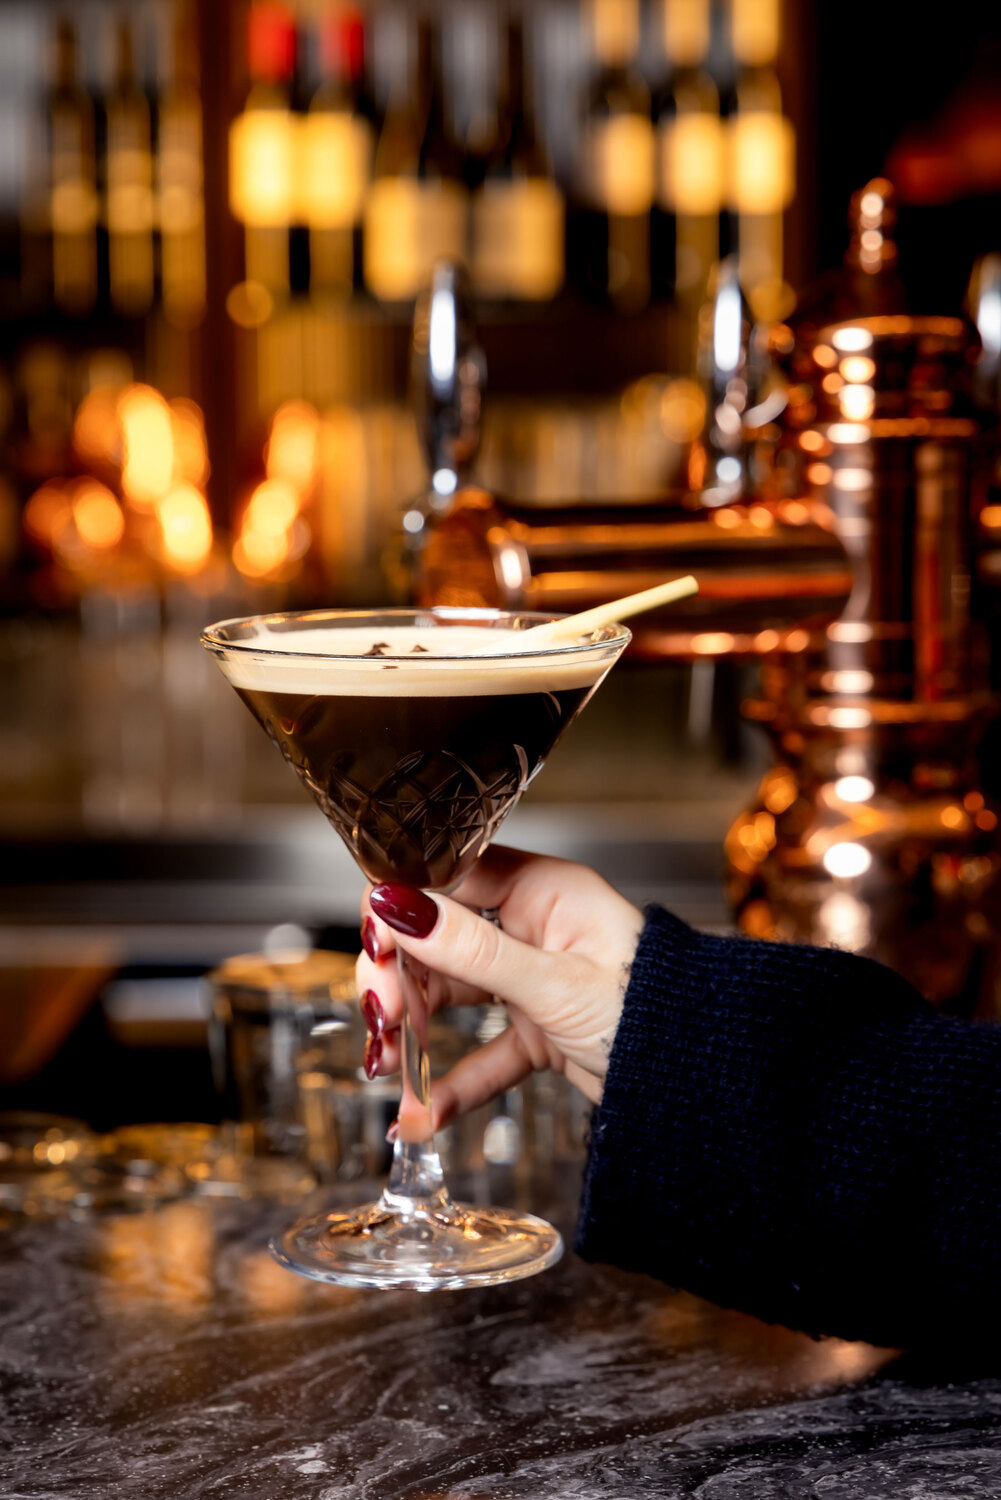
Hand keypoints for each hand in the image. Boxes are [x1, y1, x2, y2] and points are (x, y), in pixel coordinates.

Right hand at [355, 846, 643, 1131]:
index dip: (401, 912)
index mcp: (543, 889)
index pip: (446, 879)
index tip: (374, 951)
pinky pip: (484, 1051)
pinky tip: (423, 1111)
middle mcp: (534, 926)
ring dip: (417, 1033)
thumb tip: (398, 905)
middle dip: (402, 981)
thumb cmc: (659, 1012)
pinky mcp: (541, 1030)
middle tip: (382, 1020)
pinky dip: (453, 1081)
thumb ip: (471, 949)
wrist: (710, 1085)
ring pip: (453, 996)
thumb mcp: (554, 982)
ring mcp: (535, 978)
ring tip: (390, 1070)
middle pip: (439, 941)